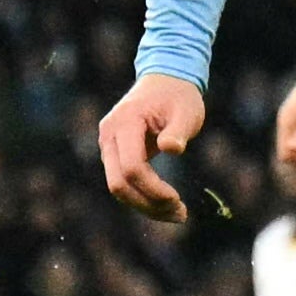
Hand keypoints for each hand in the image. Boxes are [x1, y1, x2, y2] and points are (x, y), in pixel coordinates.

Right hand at [95, 75, 205, 222]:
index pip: (131, 168)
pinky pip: (123, 182)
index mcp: (125, 123)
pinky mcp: (113, 153)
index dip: (153, 189)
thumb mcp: (187, 111)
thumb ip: (178, 130)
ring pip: (118, 188)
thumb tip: (171, 149)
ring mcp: (108, 145)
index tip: (177, 198)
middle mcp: (109, 136)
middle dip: (148, 204)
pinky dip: (143, 197)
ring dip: (146, 206)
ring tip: (178, 214)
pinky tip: (166, 205)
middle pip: (118, 184)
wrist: (164, 80)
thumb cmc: (178, 96)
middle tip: (180, 214)